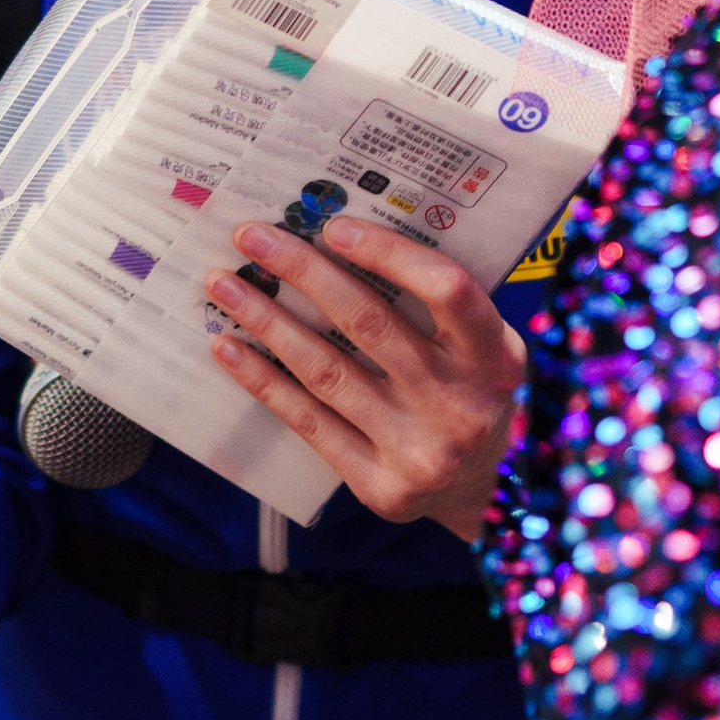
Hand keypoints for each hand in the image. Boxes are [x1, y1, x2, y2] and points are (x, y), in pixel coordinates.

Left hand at [205, 214, 524, 539]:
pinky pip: (309, 423)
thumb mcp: (481, 347)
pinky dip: (263, 381)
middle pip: (369, 324)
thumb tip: (345, 238)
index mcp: (495, 357)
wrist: (482, 491)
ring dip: (267, 322)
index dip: (388, 254)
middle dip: (303, 272)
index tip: (332, 227)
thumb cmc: (471, 394)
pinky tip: (228, 349)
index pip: (446, 289)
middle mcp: (461, 405)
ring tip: (224, 286)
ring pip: (327, 372)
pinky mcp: (380, 486)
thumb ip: (436, 303)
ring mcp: (420, 451)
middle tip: (251, 237)